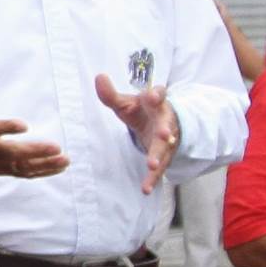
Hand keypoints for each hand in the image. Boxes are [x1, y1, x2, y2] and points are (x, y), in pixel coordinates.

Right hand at [0, 64, 68, 179]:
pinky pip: (22, 173)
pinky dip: (41, 172)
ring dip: (44, 164)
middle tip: (56, 147)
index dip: (7, 128)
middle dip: (35, 151)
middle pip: (12, 153)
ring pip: (21, 166)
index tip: (24, 125)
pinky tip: (58, 166)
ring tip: (64, 159)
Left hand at [94, 74, 178, 193]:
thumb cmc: (142, 110)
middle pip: (166, 126)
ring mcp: (167, 140)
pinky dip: (153, 178)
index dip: (157, 95)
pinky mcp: (164, 156)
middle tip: (162, 135)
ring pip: (165, 149)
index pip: (159, 95)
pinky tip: (145, 188)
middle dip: (164, 131)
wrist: (160, 122)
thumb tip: (98, 77)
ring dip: (159, 157)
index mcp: (157, 102)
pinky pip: (160, 168)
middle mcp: (165, 121)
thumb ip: (111, 94)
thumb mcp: (126, 102)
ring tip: (152, 165)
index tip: (152, 96)